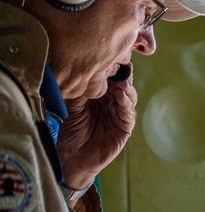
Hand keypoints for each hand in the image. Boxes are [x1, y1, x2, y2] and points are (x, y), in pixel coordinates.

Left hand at [57, 72, 137, 189]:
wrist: (71, 155)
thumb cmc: (68, 129)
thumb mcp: (70, 103)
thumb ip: (80, 87)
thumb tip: (86, 67)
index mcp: (98, 93)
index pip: (109, 75)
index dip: (110, 66)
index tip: (108, 55)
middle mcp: (111, 100)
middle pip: (122, 82)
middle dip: (121, 73)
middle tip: (118, 65)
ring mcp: (119, 113)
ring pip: (129, 94)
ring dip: (125, 87)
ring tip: (120, 81)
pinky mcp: (125, 126)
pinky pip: (128, 112)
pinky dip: (126, 102)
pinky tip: (121, 95)